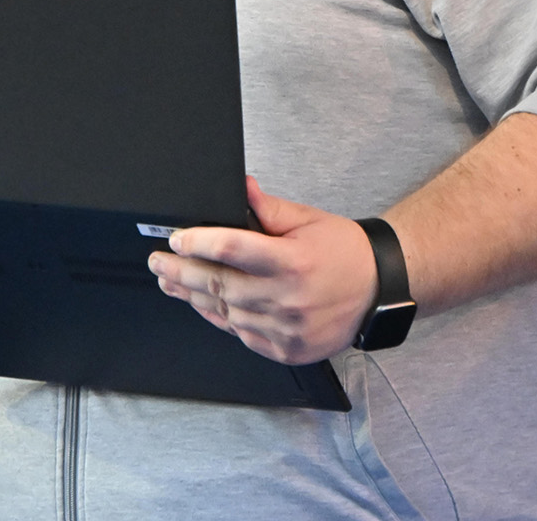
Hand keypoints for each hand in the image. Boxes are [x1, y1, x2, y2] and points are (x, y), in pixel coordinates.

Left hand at [146, 176, 377, 364]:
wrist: (379, 289)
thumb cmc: (344, 251)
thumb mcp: (308, 219)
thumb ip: (268, 207)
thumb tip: (241, 187)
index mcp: (292, 261)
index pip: (233, 250)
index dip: (199, 243)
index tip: (175, 239)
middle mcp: (288, 298)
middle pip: (220, 284)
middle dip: (181, 271)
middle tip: (157, 261)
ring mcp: (287, 328)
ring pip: (225, 312)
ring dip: (192, 295)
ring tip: (169, 281)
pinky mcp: (287, 349)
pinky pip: (241, 334)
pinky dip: (217, 317)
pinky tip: (200, 303)